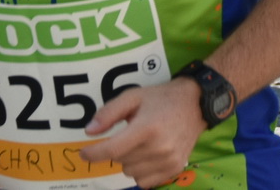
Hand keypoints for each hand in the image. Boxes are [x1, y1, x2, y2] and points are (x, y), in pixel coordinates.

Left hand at [80, 78, 206, 188]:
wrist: (196, 104)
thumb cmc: (161, 99)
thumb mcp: (133, 97)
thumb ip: (109, 113)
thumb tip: (90, 132)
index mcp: (147, 128)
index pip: (112, 149)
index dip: (93, 154)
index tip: (83, 153)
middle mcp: (158, 148)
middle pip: (120, 160)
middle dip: (118, 149)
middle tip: (130, 135)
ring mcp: (168, 161)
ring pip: (130, 172)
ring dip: (129, 161)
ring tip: (141, 144)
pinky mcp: (174, 170)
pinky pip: (143, 181)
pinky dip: (140, 171)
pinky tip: (148, 156)